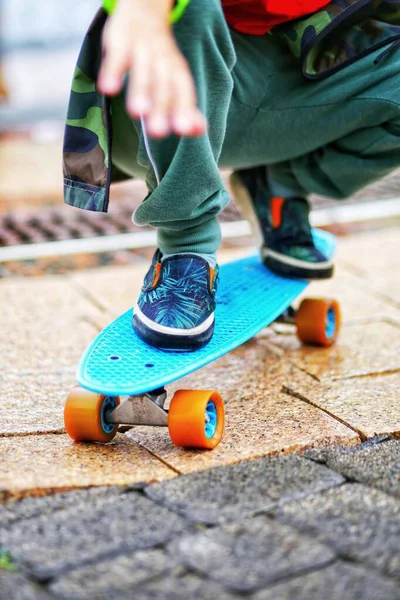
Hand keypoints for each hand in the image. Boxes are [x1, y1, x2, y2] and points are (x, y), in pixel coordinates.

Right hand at [97, 0, 206, 137]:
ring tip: (137, 113)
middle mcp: (162, 61)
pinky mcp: (120, 41)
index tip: (185, 130)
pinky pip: (117, 57)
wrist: (144, 10)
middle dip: (161, 108)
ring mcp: (142, 50)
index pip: (183, 91)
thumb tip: (198, 131)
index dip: (185, 110)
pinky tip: (109, 89)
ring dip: (140, 91)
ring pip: (143, 72)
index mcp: (176, 72)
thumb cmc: (159, 56)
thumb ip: (185, 106)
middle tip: (158, 132)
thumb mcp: (175, 78)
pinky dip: (113, 72)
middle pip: (163, 86)